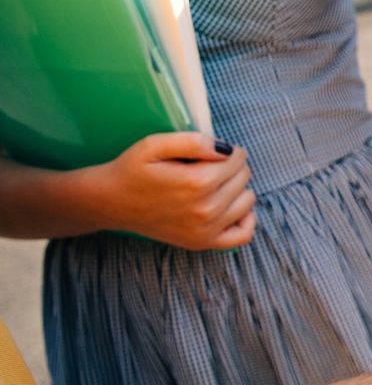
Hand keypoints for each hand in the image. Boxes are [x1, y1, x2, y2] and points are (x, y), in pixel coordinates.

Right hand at [87, 133, 256, 249]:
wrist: (112, 202)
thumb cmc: (133, 170)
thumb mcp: (154, 144)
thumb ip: (192, 141)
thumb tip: (224, 148)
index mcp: (196, 183)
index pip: (237, 159)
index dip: (228, 150)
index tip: (212, 151)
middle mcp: (206, 209)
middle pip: (243, 178)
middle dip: (232, 167)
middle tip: (209, 166)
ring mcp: (206, 230)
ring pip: (247, 201)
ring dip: (238, 189)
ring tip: (215, 184)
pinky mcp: (203, 243)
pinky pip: (243, 234)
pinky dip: (245, 219)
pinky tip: (231, 207)